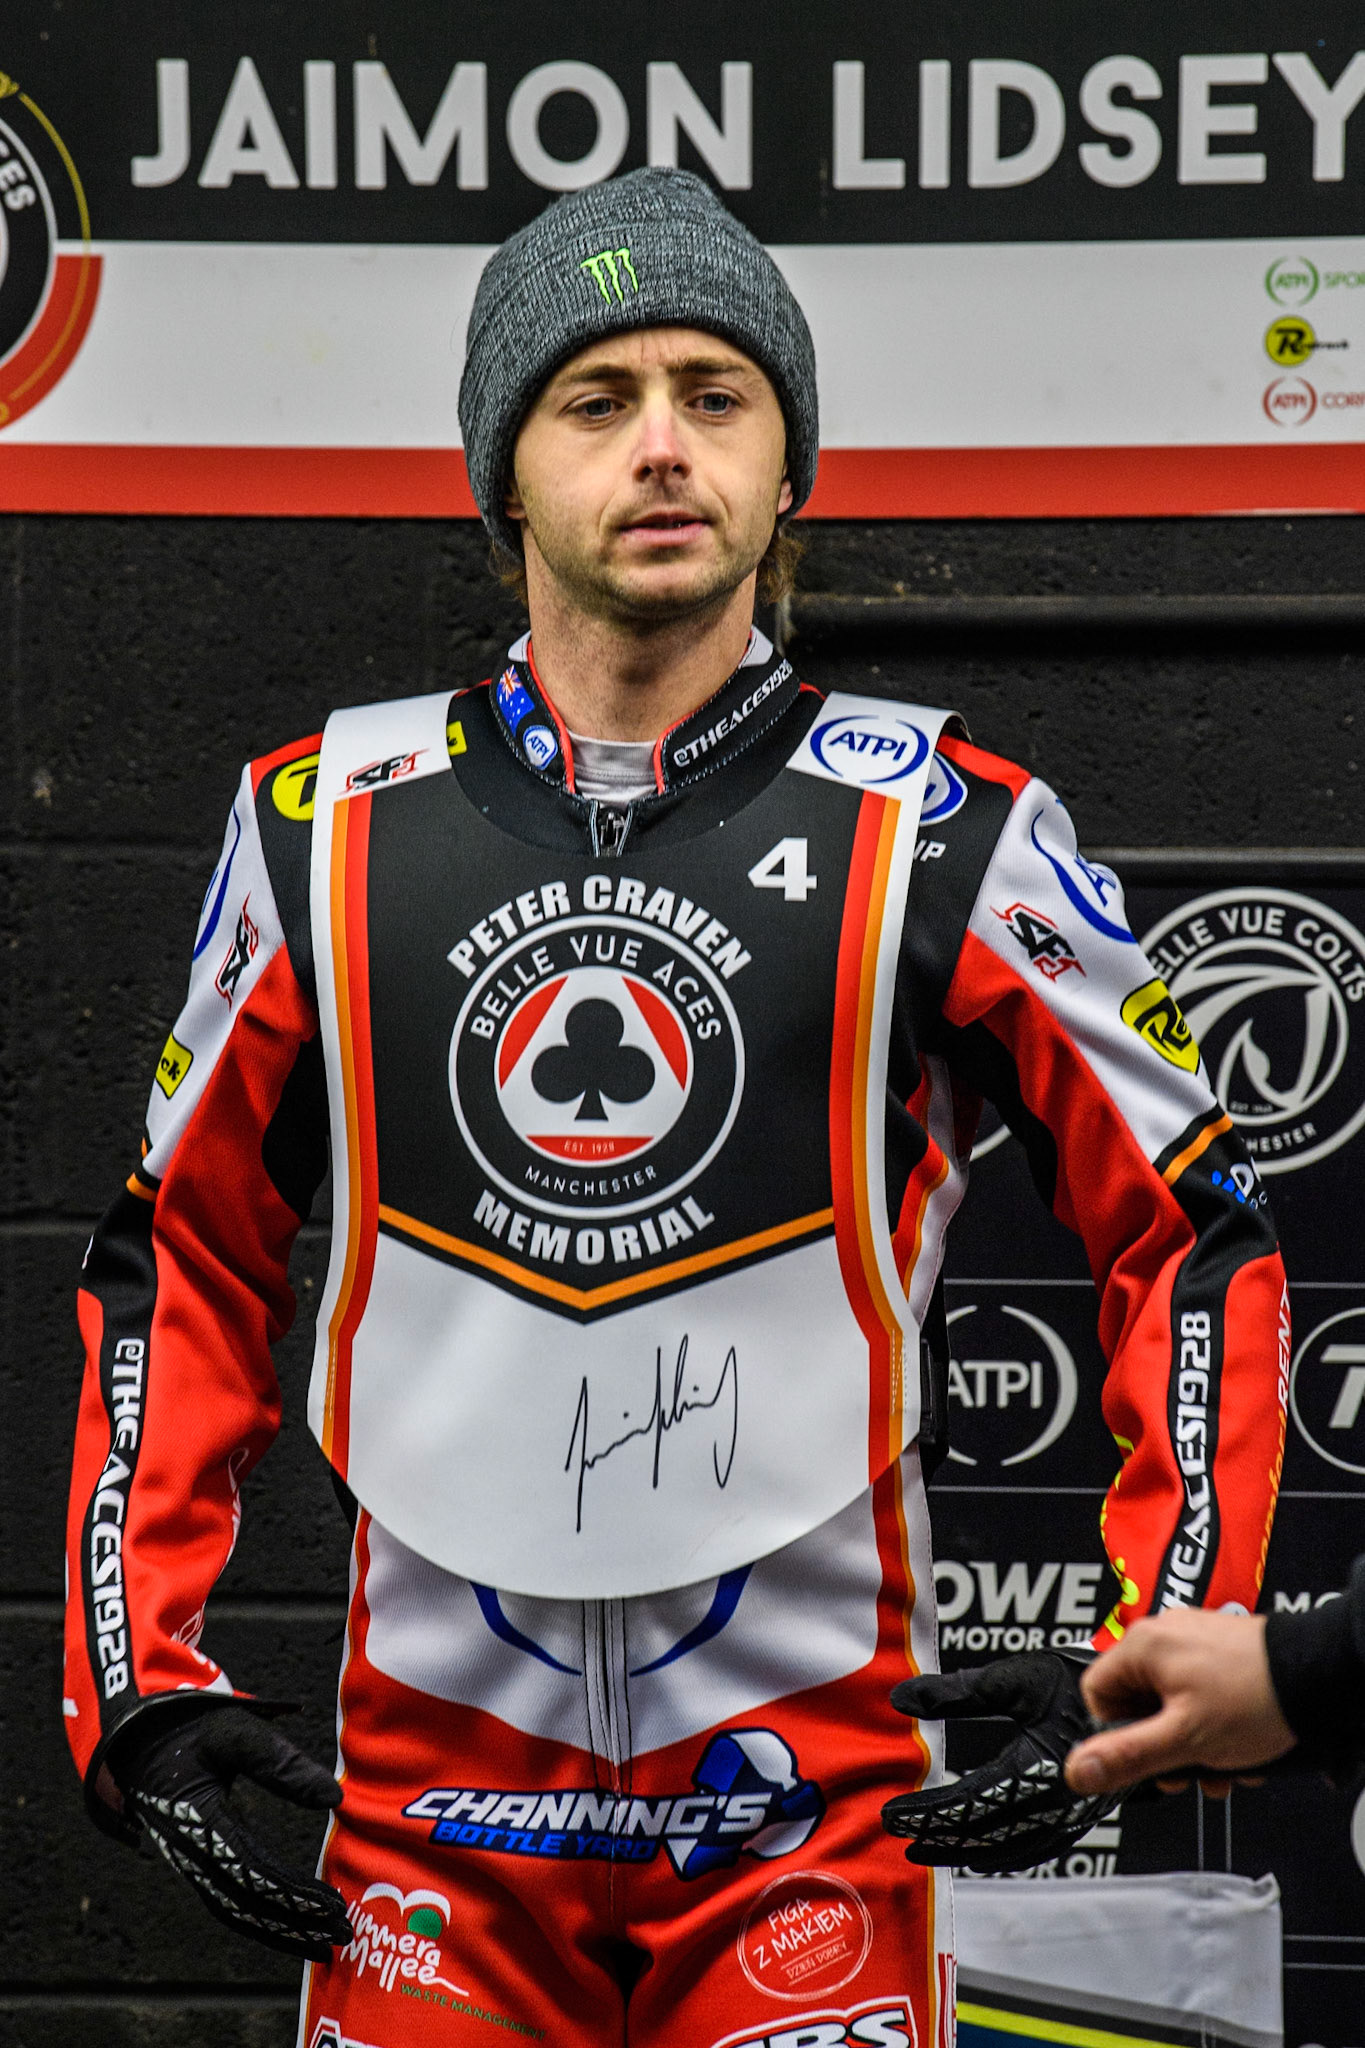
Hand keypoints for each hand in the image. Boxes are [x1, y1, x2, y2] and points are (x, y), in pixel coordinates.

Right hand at [110, 1703, 352, 1959]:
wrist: (139, 1743)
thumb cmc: (190, 1732)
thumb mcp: (234, 1732)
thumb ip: (281, 1762)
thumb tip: (334, 1797)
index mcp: (200, 1826)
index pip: (252, 1873)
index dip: (293, 1895)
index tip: (333, 1904)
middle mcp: (192, 1856)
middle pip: (247, 1906)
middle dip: (296, 1924)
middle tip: (343, 1932)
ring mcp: (193, 1866)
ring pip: (238, 1913)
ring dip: (281, 1930)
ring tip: (326, 1942)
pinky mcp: (200, 1865)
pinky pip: (231, 1903)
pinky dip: (263, 1920)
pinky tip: (294, 1924)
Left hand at [883, 1651, 1115, 1873]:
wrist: (1142, 1694)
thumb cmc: (1079, 1682)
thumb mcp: (1014, 1679)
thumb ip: (956, 1692)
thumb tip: (902, 1699)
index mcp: (1035, 1770)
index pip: (967, 1803)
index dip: (928, 1813)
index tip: (893, 1814)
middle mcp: (1054, 1803)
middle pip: (985, 1833)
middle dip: (939, 1836)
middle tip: (900, 1834)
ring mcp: (1070, 1816)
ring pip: (1010, 1848)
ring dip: (967, 1852)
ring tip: (929, 1850)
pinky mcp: (1080, 1816)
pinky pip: (1036, 1847)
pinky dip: (1003, 1854)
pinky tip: (982, 1852)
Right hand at [1064, 1610, 1295, 1798]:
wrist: (1319, 1677)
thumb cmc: (1256, 1698)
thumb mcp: (1183, 1739)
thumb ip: (1126, 1756)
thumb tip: (1076, 1770)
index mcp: (1142, 1646)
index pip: (1096, 1694)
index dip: (1116, 1734)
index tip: (1144, 1756)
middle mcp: (1163, 1634)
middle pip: (1137, 1702)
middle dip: (1162, 1746)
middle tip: (1186, 1770)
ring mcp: (1194, 1640)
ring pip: (1171, 1702)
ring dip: (1192, 1743)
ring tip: (1221, 1766)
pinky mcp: (1221, 1649)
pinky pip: (1199, 1692)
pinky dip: (1213, 1723)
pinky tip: (1237, 1747)